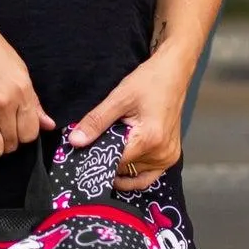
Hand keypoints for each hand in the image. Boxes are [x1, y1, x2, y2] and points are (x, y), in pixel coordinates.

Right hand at [0, 0, 54, 165]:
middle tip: (2, 132)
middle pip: (14, 142)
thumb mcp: (17, 67)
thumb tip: (48, 124)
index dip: (25, 135)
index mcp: (21, 89)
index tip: (18, 131)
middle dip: (10, 142)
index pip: (31, 131)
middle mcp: (3, 103)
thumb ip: (32, 100)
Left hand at [68, 47, 191, 191]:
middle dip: (107, 162)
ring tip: (108, 152)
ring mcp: (168, 157)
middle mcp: (161, 153)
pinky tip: (122, 167)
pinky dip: (135, 173)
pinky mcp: (171, 156)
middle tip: (93, 151)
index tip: (83, 156)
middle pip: (124, 169)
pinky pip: (149, 175)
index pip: (115, 162)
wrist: (174, 74)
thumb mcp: (118, 99)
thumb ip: (96, 122)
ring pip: (135, 174)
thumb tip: (75, 141)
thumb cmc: (149, 81)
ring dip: (121, 167)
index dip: (97, 160)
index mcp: (149, 139)